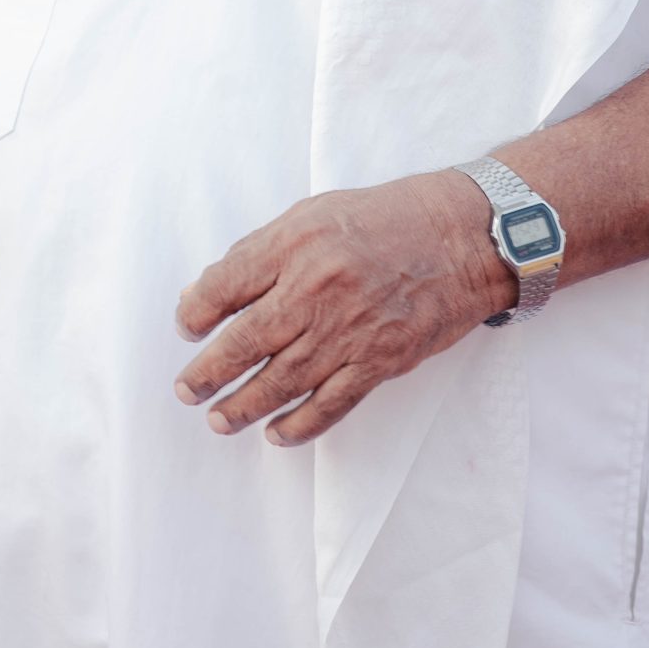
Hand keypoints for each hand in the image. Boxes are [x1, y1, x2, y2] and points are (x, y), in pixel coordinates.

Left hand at [174, 168, 514, 446]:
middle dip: (208, 372)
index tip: (188, 327)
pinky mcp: (380, 361)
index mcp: (296, 244)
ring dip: (243, 407)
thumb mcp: (316, 213)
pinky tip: (277, 434)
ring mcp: (349, 330)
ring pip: (281, 381)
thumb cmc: (387, 218)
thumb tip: (210, 290)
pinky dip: (300, 425)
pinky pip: (330, 404)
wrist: (462, 237)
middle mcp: (317, 288)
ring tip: (219, 419)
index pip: (225, 284)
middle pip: (245, 342)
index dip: (196, 311)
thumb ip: (261, 251)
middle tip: (186, 390)